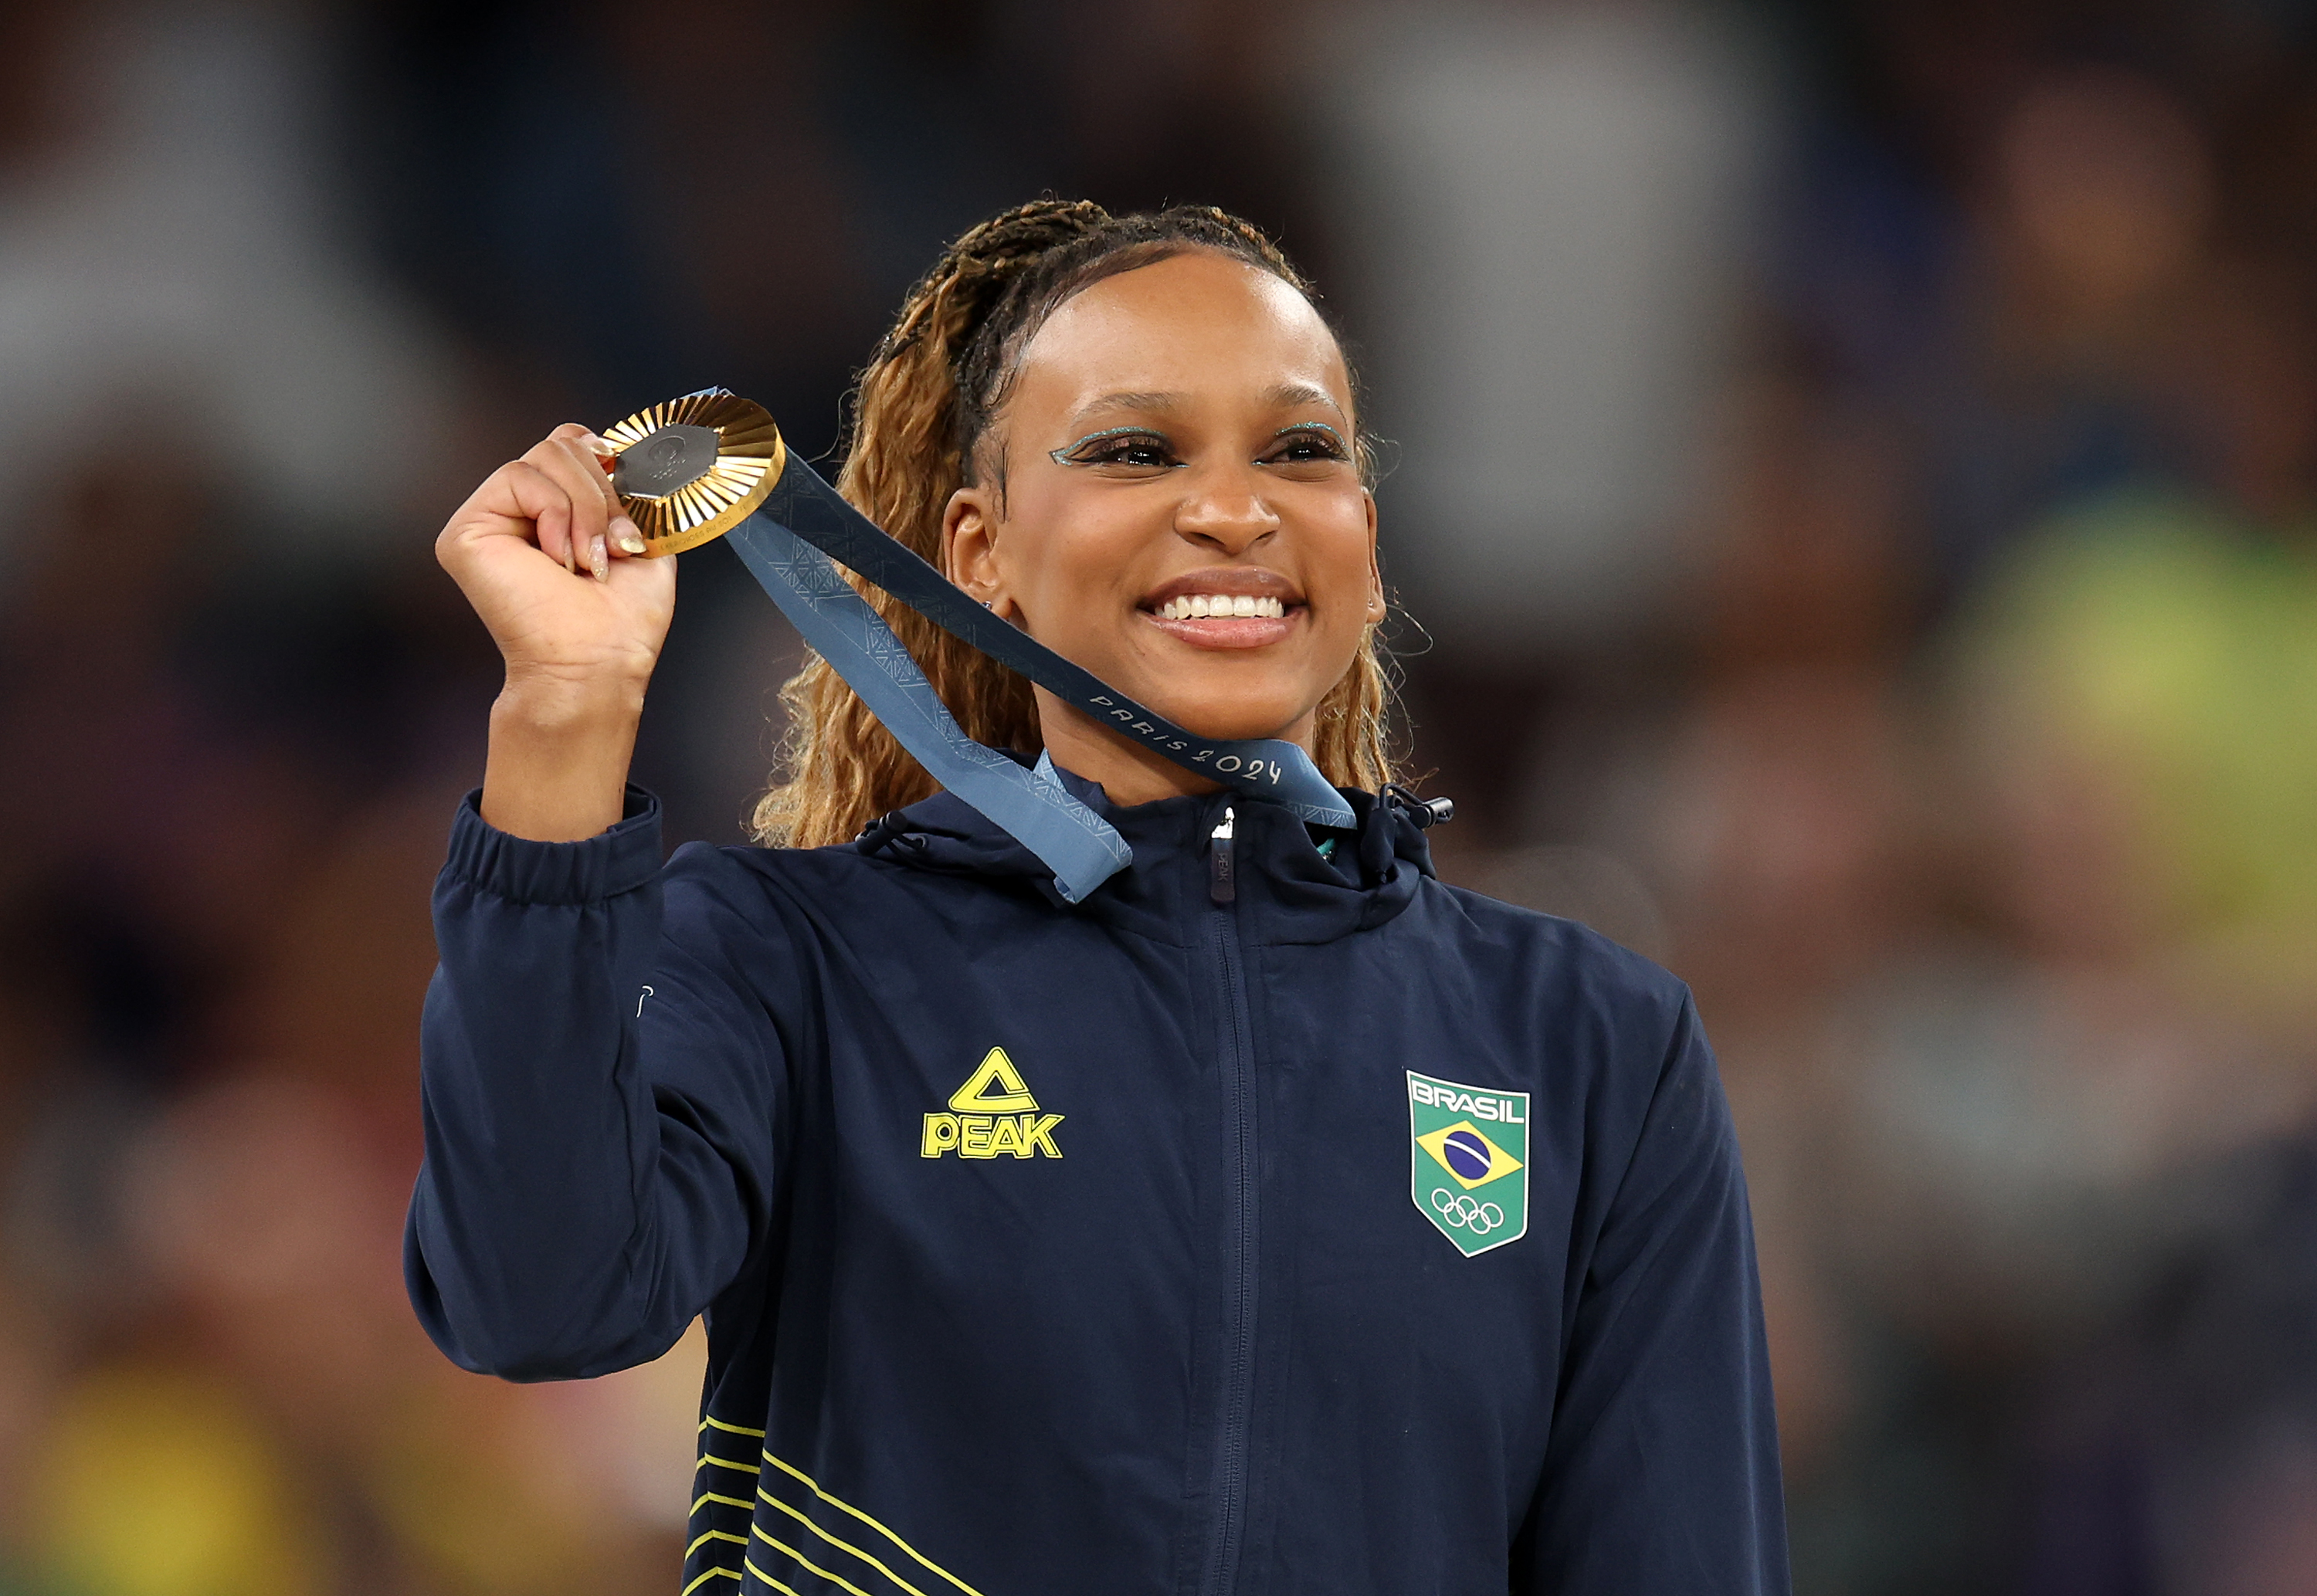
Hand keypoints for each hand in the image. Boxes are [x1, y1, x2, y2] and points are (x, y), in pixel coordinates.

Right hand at [437, 424, 678, 839]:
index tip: (630, 505)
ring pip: (545, 454)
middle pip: (562, 442)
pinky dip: (556, 514)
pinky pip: (520, 475)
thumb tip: (626, 446)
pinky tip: (558, 559)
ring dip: (586, 509)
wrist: (597, 661)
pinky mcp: (466, 529)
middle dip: (603, 493)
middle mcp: (519, 510)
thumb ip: (629, 489)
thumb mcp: (644, 538)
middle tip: (610, 548)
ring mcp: (489, 517)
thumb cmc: (622, 620)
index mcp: (558, 511)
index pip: (575, 443)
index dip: (607, 461)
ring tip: (587, 561)